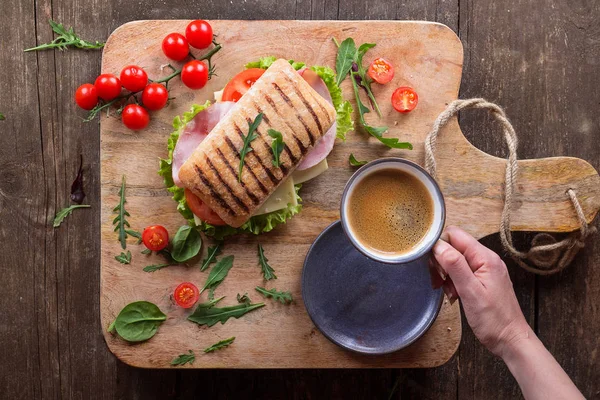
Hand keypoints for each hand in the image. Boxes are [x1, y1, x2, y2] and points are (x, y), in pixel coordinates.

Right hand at [429, 226, 531, 357]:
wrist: (510, 341)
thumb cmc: (494, 320)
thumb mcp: (470, 292)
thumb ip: (454, 265)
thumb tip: (438, 245)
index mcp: (485, 258)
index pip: (455, 235)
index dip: (439, 245)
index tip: (432, 264)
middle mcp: (486, 259)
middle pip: (454, 246)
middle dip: (441, 262)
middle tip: (438, 281)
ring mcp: (485, 270)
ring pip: (455, 260)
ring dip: (446, 274)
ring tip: (448, 291)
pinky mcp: (482, 280)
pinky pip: (462, 272)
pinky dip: (453, 281)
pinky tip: (454, 294)